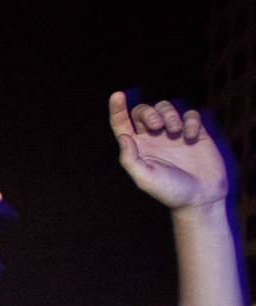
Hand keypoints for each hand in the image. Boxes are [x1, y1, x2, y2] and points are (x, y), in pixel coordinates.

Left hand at [111, 92, 227, 211]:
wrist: (200, 198)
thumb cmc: (170, 191)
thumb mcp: (145, 178)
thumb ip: (130, 159)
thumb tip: (123, 137)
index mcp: (137, 148)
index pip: (121, 123)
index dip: (117, 108)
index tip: (117, 95)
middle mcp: (153, 138)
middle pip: (143, 111)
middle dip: (149, 111)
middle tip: (156, 125)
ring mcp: (173, 134)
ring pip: (167, 107)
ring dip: (169, 114)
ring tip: (174, 131)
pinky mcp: (195, 132)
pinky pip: (191, 114)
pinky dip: (190, 120)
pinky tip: (191, 136)